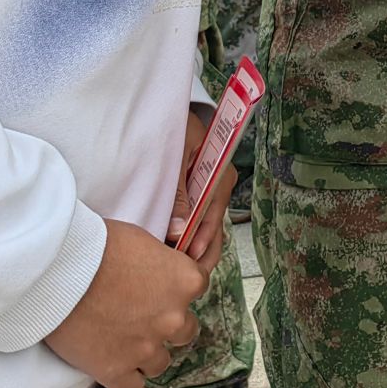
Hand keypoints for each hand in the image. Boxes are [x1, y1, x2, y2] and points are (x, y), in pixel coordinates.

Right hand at [45, 219, 205, 387]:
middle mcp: (173, 318)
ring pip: (159, 363)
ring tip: (122, 338)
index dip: (176, 289)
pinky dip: (124, 377)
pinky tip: (114, 364)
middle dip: (166, 324)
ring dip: (145, 353)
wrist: (57, 269)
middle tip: (141, 314)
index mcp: (185, 281)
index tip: (160, 288)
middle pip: (184, 331)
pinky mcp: (117, 370)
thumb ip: (162, 263)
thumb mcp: (142, 240)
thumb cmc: (97, 245)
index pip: (197, 289)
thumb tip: (164, 271)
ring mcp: (146, 348)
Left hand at [166, 107, 233, 271]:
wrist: (164, 114)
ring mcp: (208, 194)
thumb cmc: (176, 129)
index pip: (213, 213)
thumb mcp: (176, 155)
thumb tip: (178, 230)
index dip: (202, 236)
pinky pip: (194, 223)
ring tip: (175, 270)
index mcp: (221, 174)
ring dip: (191, 248)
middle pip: (212, 227)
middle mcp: (219, 187)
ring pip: (204, 229)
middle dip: (198, 251)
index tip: (188, 254)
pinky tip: (172, 254)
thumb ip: (177, 193)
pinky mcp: (195, 198)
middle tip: (181, 272)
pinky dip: (185, 238)